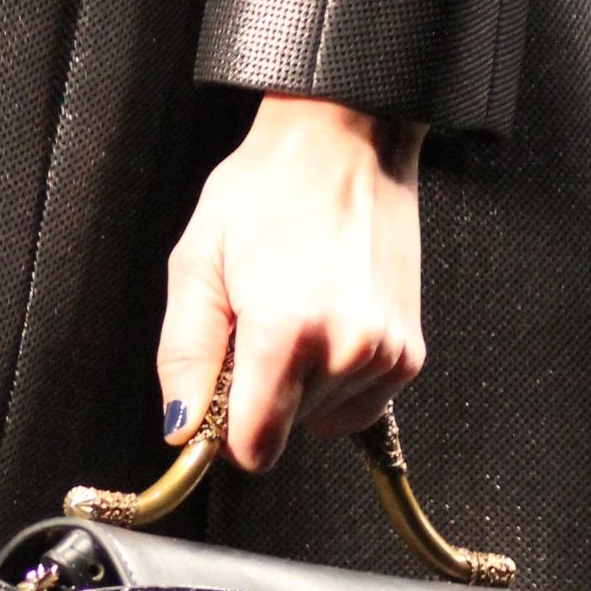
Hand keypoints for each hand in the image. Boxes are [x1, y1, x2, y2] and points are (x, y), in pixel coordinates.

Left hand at [159, 95, 423, 474]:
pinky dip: (335, 380)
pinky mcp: (409, 353)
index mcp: (286, 331)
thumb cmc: (267, 190)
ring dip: (299, 388)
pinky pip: (359, 404)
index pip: (254, 448)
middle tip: (254, 326)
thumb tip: (182, 430)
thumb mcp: (196, 263)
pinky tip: (325, 324)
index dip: (223, 432)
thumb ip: (184, 356)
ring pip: (321, 421)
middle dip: (259, 397)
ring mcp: (385, 354)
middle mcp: (346, 350)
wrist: (345, 142)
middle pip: (284, 433)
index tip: (216, 394)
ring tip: (294, 314)